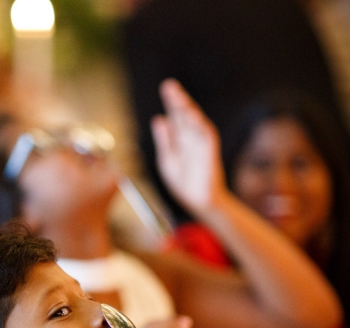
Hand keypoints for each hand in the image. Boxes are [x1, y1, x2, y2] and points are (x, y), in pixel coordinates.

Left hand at [151, 79, 227, 214]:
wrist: (197, 201)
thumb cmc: (183, 181)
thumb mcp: (167, 159)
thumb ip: (164, 140)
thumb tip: (159, 119)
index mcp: (180, 138)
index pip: (175, 115)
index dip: (171, 101)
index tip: (166, 87)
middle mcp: (191, 138)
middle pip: (184, 115)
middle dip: (177, 100)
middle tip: (169, 86)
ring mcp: (201, 144)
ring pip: (195, 122)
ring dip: (188, 109)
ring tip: (178, 97)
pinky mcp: (209, 152)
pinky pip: (206, 135)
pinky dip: (199, 125)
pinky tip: (192, 115)